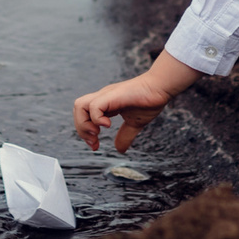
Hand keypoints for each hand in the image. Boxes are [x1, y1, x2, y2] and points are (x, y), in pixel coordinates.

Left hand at [72, 53, 202, 151]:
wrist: (161, 87)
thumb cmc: (149, 101)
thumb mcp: (134, 124)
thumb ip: (125, 136)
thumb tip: (120, 150)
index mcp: (105, 103)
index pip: (83, 114)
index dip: (85, 132)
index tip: (95, 145)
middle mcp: (102, 97)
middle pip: (78, 109)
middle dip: (81, 129)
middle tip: (94, 141)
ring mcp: (106, 95)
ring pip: (80, 105)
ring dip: (84, 123)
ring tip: (97, 133)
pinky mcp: (113, 95)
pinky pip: (95, 106)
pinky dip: (96, 118)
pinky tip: (107, 125)